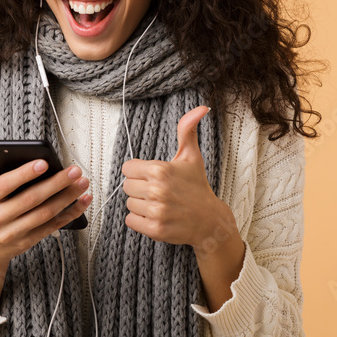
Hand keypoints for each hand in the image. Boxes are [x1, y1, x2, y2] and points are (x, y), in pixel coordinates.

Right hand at [0, 143, 91, 267]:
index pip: (4, 185)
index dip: (24, 174)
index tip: (44, 162)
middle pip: (30, 200)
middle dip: (55, 184)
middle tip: (74, 170)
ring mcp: (13, 233)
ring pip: (45, 214)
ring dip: (67, 198)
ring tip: (82, 182)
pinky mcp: (28, 241)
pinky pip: (53, 226)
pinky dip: (70, 213)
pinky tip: (83, 201)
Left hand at [120, 106, 239, 254]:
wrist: (209, 221)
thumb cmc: (196, 186)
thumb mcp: (191, 156)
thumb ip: (187, 130)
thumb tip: (201, 107)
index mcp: (160, 170)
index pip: (127, 168)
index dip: (139, 172)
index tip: (153, 177)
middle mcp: (157, 190)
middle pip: (126, 186)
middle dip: (139, 188)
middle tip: (158, 192)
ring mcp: (156, 211)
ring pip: (128, 204)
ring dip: (140, 205)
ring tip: (159, 204)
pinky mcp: (155, 229)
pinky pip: (131, 221)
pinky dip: (140, 220)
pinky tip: (156, 216)